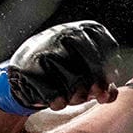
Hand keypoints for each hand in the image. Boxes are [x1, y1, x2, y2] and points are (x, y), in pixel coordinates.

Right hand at [0, 21, 120, 114]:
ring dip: (77, 97)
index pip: (109, 48)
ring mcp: (47, 50)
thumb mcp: (87, 70)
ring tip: (72, 97)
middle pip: (95, 68)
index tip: (102, 84)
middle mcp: (66, 34)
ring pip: (76, 83)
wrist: (23, 71)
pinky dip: (59, 103)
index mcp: (83, 29)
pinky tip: (57, 101)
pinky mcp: (31, 70)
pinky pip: (56, 94)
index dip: (109, 72)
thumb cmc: (63, 71)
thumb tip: (109, 95)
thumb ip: (104, 81)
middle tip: (89, 95)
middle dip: (95, 87)